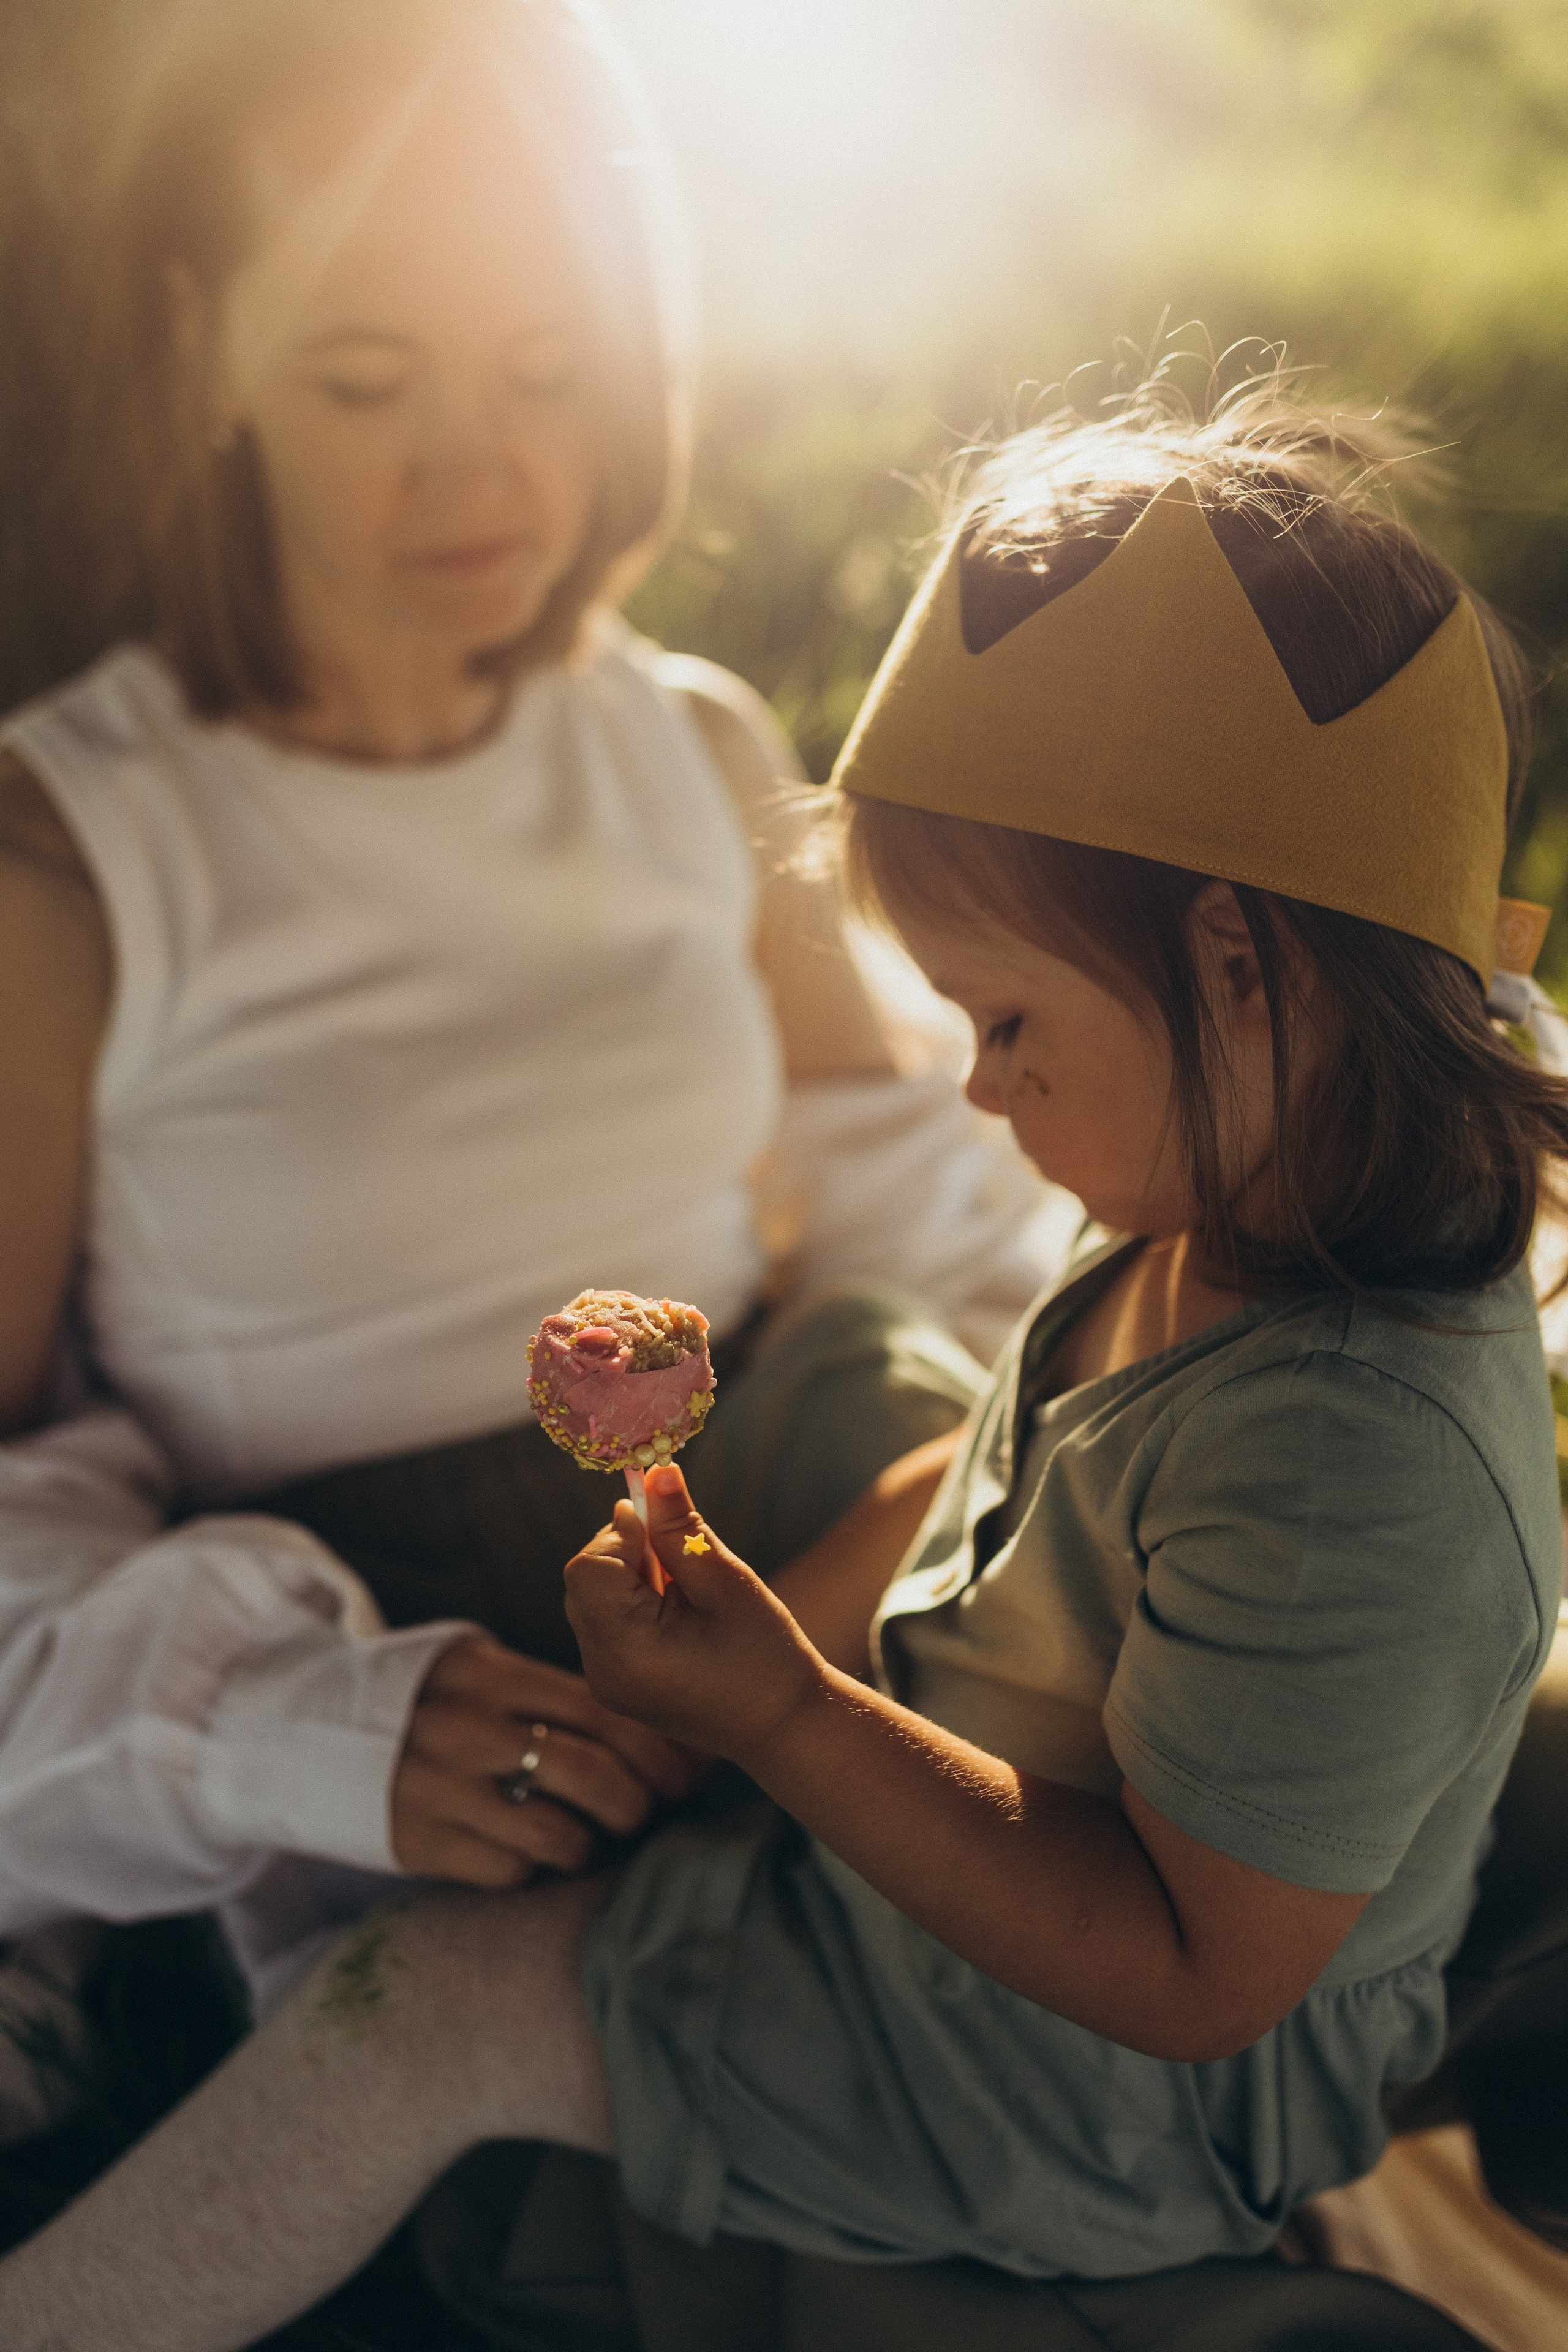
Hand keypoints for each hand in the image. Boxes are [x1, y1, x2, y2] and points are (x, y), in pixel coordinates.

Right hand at [392, 1635, 701, 1888]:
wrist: (311, 1730)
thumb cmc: (435, 1703)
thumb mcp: (486, 1676)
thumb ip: (558, 1700)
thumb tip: (671, 1746)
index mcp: (489, 1674)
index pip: (600, 1712)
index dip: (656, 1750)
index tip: (684, 1776)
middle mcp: (463, 1728)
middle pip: (590, 1774)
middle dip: (639, 1804)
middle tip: (648, 1814)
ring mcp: (438, 1788)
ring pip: (557, 1834)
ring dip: (593, 1845)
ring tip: (596, 1839)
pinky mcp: (418, 1843)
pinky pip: (510, 1871)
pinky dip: (537, 1869)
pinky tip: (537, 1854)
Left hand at [564, 1463, 824, 1765]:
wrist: (785, 1727)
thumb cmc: (765, 1656)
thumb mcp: (725, 1581)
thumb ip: (681, 1526)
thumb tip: (655, 1469)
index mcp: (624, 1650)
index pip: (589, 1566)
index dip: (624, 1534)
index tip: (667, 1528)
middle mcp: (602, 1670)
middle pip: (585, 1579)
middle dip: (628, 1550)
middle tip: (683, 1556)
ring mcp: (606, 1681)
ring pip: (594, 1596)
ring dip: (633, 1573)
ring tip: (686, 1588)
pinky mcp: (618, 1682)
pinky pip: (607, 1621)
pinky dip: (635, 1600)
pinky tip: (679, 1610)